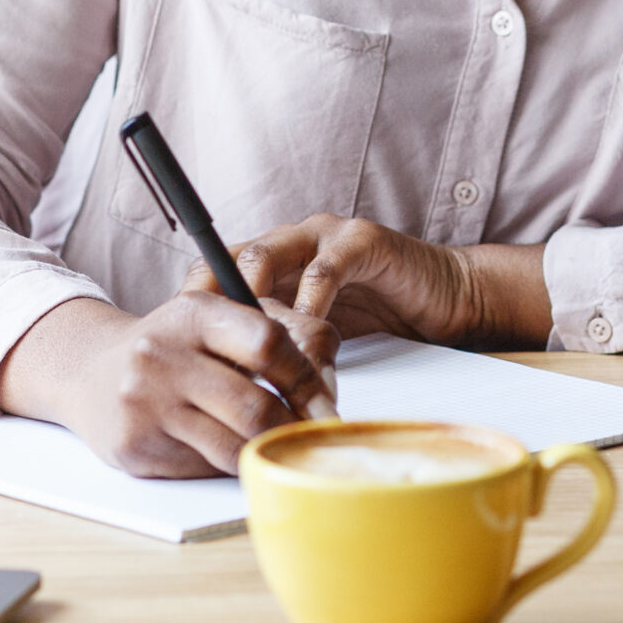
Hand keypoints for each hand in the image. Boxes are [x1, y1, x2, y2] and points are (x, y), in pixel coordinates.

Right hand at [0, 295, 339, 478]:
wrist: (89, 372)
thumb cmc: (169, 348)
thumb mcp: (208, 323)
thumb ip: (261, 341)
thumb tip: (325, 390)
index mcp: (194, 313)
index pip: (268, 343)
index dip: (306, 378)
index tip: (324, 403)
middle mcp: (164, 354)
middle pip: (255, 406)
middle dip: (293, 427)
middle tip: (311, 437)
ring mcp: (146, 402)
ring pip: (233, 445)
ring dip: (264, 451)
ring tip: (275, 447)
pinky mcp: (136, 445)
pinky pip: (204, 466)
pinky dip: (226, 464)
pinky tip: (222, 450)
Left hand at [204, 215, 551, 350]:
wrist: (447, 296)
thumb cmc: (380, 315)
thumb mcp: (317, 331)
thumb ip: (280, 342)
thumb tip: (231, 387)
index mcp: (276, 258)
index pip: (218, 268)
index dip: (195, 299)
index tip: (176, 340)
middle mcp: (293, 239)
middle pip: (231, 258)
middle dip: (213, 300)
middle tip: (199, 343)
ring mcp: (325, 235)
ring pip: (268, 259)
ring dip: (257, 307)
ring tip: (247, 346)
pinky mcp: (361, 241)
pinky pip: (325, 268)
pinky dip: (310, 302)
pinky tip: (304, 334)